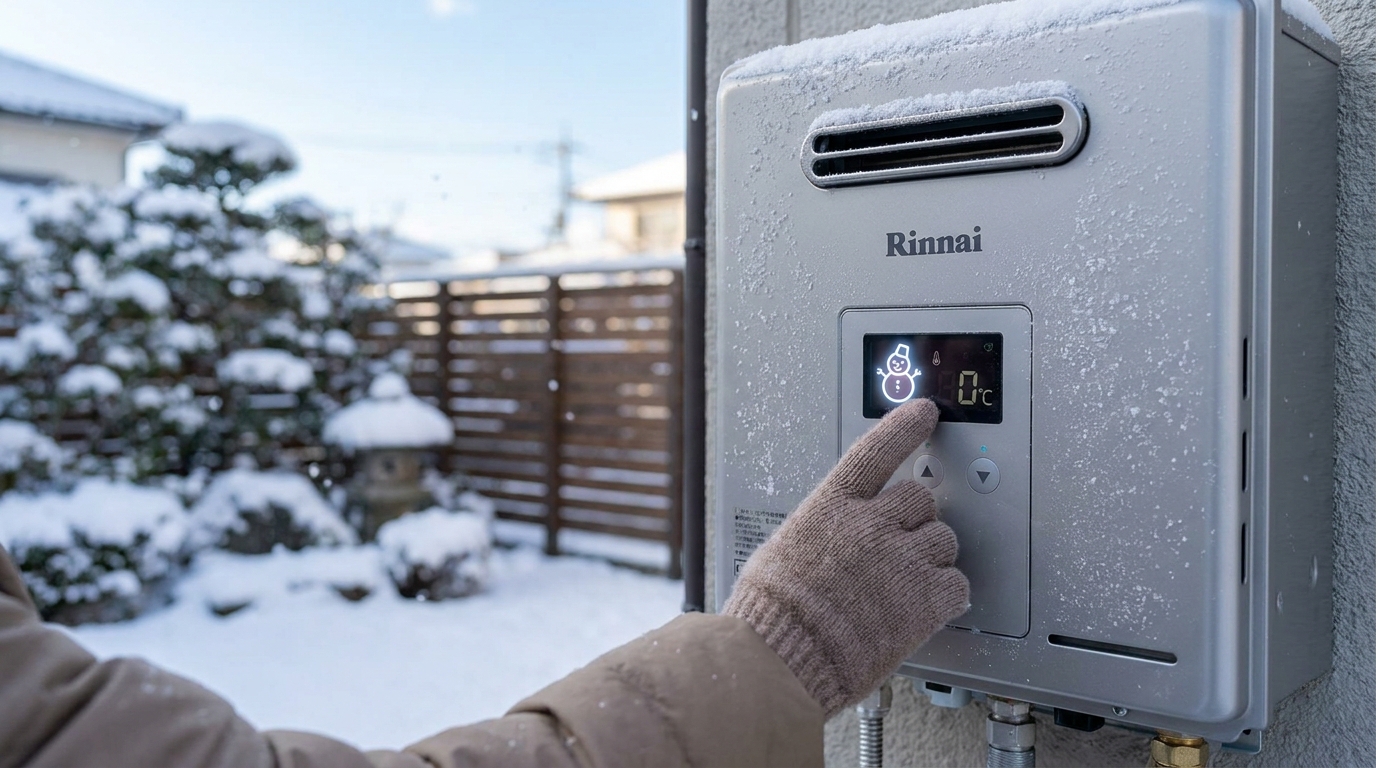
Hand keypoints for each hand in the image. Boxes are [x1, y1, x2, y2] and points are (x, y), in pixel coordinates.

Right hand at [723, 399, 969, 717]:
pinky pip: (957, 585)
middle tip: (902, 545)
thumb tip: (827, 533)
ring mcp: (901, 559)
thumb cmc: (771, 612)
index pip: (877, 451)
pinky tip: (925, 607)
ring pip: (944, 540)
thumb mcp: (783, 550)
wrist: (781, 656)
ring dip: (932, 558)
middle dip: (916, 520)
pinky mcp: (924, 600)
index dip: (904, 428)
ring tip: (906, 584)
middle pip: (921, 498)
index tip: (923, 413)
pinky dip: (947, 596)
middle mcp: (870, 524)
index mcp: (833, 506)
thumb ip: (819, 532)